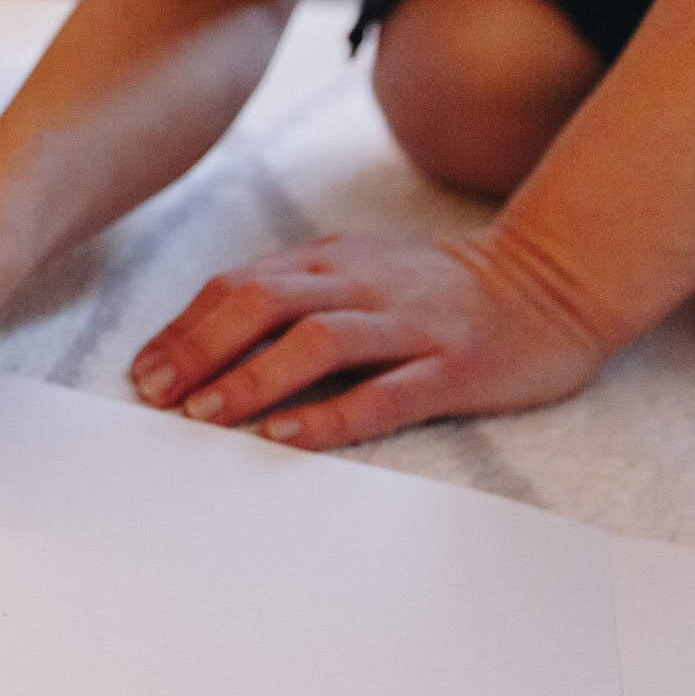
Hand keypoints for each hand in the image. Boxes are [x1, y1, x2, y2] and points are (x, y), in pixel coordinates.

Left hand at [127, 227, 612, 449]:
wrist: (552, 281)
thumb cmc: (437, 288)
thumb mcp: (357, 269)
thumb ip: (292, 290)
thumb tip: (203, 334)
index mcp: (332, 260)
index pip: (239, 286)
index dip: (184, 328)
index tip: (142, 371)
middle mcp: (363, 285)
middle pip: (264, 303)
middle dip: (200, 349)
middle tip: (157, 394)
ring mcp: (410, 325)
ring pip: (317, 344)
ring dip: (251, 378)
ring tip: (205, 414)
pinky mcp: (453, 368)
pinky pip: (383, 394)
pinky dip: (327, 416)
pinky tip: (283, 435)